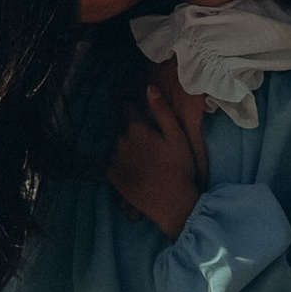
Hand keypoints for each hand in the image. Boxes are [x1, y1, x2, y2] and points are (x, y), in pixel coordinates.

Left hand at [105, 60, 206, 240]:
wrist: (171, 203)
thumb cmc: (179, 168)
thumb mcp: (177, 136)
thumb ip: (162, 111)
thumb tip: (149, 88)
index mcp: (136, 129)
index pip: (125, 108)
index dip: (128, 105)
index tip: (128, 104)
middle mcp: (121, 141)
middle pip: (121, 127)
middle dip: (128, 128)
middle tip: (142, 138)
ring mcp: (114, 159)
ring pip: (116, 145)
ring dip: (123, 145)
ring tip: (139, 155)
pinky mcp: (112, 176)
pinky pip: (111, 162)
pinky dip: (118, 161)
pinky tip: (132, 167)